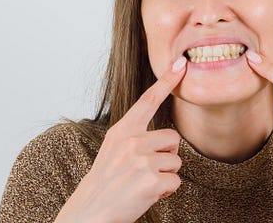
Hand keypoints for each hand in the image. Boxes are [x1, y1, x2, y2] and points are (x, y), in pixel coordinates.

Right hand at [56, 56, 187, 222]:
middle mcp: (132, 142)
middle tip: (145, 170)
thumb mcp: (113, 150)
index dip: (166, 81)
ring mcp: (141, 161)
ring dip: (165, 175)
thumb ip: (134, 137)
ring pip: (176, 162)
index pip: (148, 101)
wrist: (91, 211)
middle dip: (166, 156)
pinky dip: (166, 192)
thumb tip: (165, 137)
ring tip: (143, 183)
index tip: (181, 64)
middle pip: (172, 138)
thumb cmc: (106, 182)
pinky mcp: (151, 180)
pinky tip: (147, 194)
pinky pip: (175, 182)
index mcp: (122, 131)